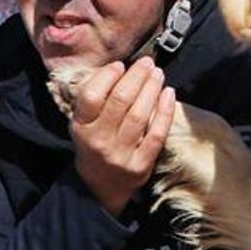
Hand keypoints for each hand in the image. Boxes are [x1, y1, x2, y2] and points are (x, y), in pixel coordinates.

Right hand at [71, 56, 176, 215]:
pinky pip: (156, 133)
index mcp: (81, 128)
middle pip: (120, 101)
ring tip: (158, 74)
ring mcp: (121, 154)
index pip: (92, 96)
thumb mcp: (84, 124)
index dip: (107, 76)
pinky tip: (169, 94)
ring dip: (151, 89)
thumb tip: (119, 68)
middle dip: (136, 76)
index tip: (120, 65)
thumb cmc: (94, 144)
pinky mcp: (141, 165)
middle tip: (147, 63)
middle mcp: (99, 141)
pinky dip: (165, 111)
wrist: (101, 187)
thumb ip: (95, 99)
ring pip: (140, 115)